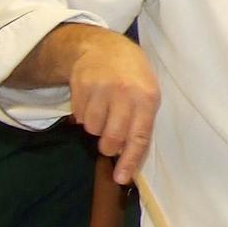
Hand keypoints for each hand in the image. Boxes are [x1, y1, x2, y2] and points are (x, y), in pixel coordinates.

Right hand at [67, 30, 159, 185]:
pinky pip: (79, 118)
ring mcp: (101, 90)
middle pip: (111, 139)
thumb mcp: (148, 94)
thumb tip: (129, 157)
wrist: (104, 48)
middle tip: (110, 139)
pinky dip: (84, 116)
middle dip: (109, 146)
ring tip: (104, 109)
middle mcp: (125, 94)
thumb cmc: (133, 77)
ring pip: (92, 129)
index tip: (121, 178)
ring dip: (96, 127)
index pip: (139, 136)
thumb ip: (141, 122)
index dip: (130, 159)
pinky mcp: (80, 87)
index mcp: (147, 97)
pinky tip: (93, 100)